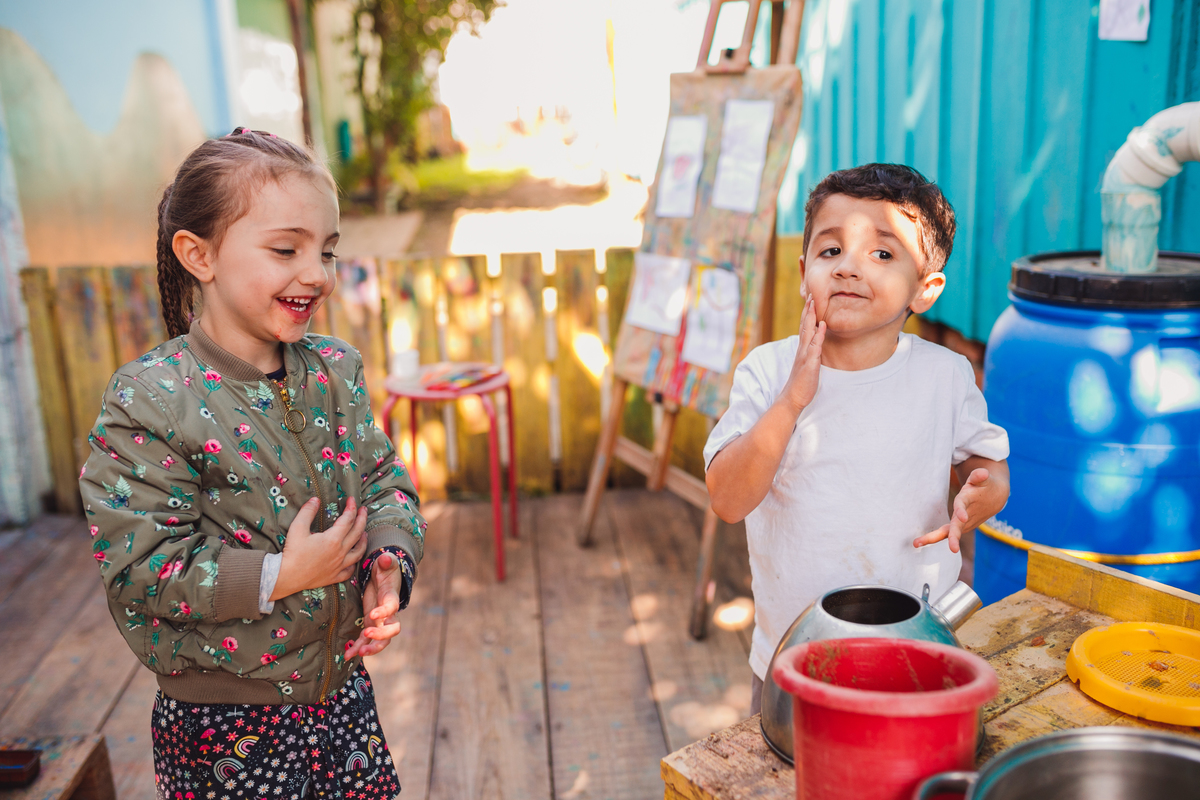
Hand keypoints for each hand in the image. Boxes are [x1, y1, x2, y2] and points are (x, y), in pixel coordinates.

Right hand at [272, 497, 367, 598]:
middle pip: (357, 533)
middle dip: (362, 519)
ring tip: (364, 533)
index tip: (351, 499)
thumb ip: (307, 512)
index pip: (348, 519)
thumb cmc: (292, 552)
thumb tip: (315, 500)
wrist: (286, 577)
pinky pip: (350, 570)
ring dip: (363, 541)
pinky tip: (353, 559)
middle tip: (363, 510)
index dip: (351, 507)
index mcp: (333, 539)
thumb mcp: (297, 527)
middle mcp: (340, 552)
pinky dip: (354, 563)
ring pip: (358, 552)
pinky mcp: (335, 577)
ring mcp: (339, 566)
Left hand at [345, 552, 403, 658]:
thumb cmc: (385, 570)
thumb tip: (384, 558)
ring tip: (357, 652)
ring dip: (371, 647)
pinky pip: (366, 640)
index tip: (373, 613)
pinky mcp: (370, 624)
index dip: (385, 611)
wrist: (383, 579)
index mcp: (391, 597)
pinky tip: (348, 655)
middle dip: (381, 635)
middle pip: (392, 629)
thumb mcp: (386, 564)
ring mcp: (380, 621)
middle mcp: (388, 613)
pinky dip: (358, 648)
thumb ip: (386, 561)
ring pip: (381, 640)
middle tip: (368, 634)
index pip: (392, 607)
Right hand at [779, 293, 825, 413]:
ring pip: (808, 333)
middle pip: (804, 325)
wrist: (793, 398)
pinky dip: (818, 335)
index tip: (811, 300)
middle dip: (808, 310)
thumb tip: (816, 343)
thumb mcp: (807, 364)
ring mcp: (805, 356)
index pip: (804, 327)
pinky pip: (814, 347)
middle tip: (811, 294)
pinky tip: (822, 326)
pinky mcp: (809, 364)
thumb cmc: (801, 382)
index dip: (807, 313)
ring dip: (811, 318)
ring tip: (814, 303)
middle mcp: (802, 349)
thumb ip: (810, 353)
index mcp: (802, 349)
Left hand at [913, 468, 992, 553]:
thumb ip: (980, 476)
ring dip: (933, 538)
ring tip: (916, 543)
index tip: (962, 518)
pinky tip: (919, 542)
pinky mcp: (960, 525)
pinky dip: (933, 537)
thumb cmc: (986, 485)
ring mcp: (963, 523)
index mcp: (969, 501)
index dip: (962, 511)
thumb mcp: (984, 478)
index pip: (963, 506)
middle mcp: (966, 516)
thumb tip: (982, 473)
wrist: (995, 497)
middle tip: (953, 549)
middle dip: (954, 537)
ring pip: (948, 532)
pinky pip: (945, 532)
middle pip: (957, 526)